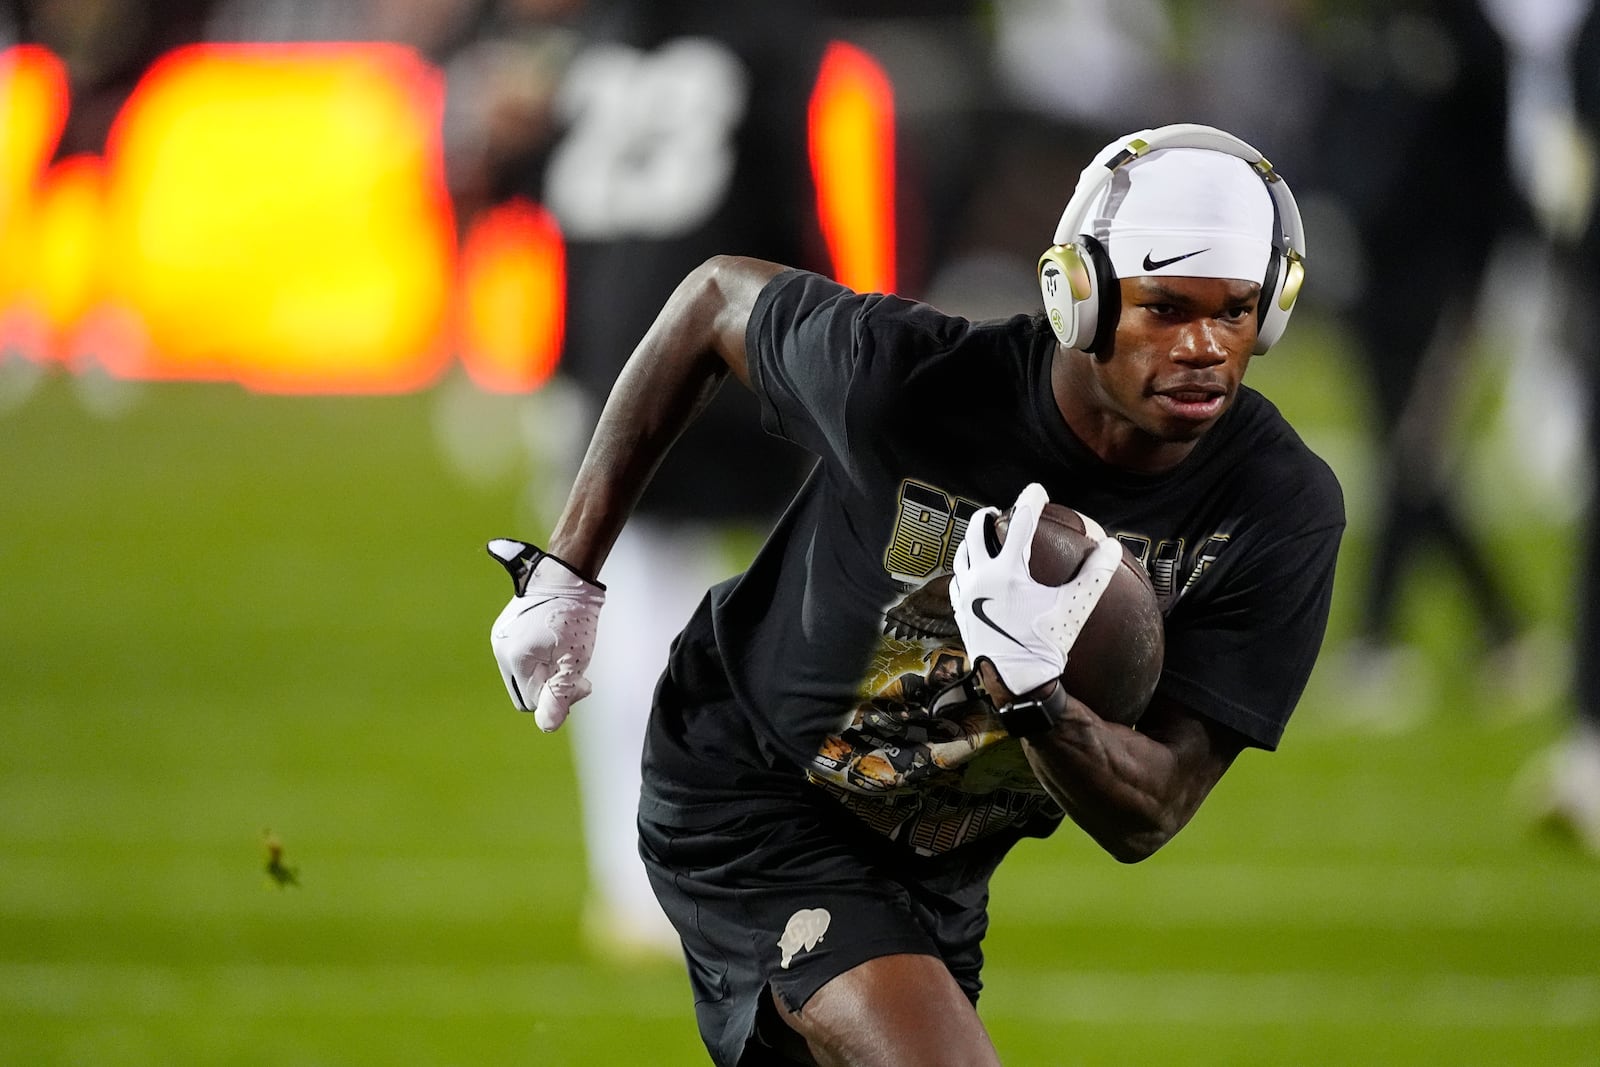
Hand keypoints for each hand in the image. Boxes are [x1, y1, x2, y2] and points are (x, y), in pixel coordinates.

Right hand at [486, 538, 605, 731]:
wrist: (567, 576)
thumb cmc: (574, 617)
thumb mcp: (572, 660)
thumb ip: (559, 695)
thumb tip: (547, 727)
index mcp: (514, 659)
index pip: (532, 701)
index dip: (558, 697)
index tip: (580, 679)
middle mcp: (500, 650)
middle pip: (525, 691)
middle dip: (550, 687)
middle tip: (576, 670)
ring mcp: (501, 638)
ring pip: (524, 675)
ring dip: (546, 673)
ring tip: (567, 652)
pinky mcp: (506, 629)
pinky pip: (522, 658)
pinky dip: (539, 659)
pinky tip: (556, 642)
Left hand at [948, 483, 1121, 696]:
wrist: (1016, 682)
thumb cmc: (1046, 643)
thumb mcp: (1075, 606)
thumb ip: (1095, 574)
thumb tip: (1113, 545)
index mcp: (1007, 571)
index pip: (1021, 523)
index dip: (1031, 501)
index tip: (1038, 490)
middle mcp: (980, 577)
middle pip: (977, 532)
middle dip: (988, 517)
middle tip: (997, 512)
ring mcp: (965, 595)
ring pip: (961, 555)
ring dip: (972, 541)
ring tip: (981, 536)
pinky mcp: (959, 611)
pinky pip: (956, 581)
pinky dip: (964, 568)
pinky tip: (971, 572)